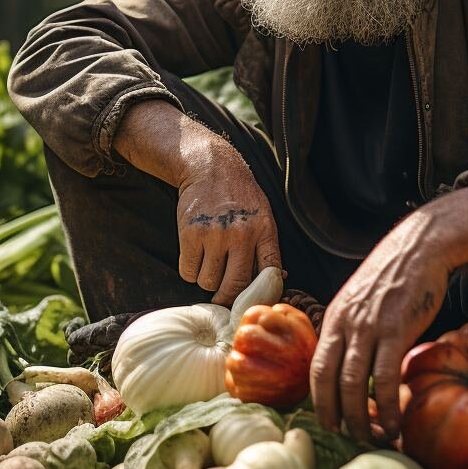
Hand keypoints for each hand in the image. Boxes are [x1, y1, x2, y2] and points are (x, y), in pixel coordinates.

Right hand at [175, 139, 282, 303]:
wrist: (210, 167)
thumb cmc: (239, 196)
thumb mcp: (263, 215)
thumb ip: (267, 247)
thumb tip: (279, 279)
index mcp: (264, 231)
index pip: (270, 273)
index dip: (262, 293)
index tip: (252, 301)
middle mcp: (241, 235)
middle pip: (235, 285)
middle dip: (227, 296)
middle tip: (222, 294)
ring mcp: (215, 235)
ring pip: (208, 281)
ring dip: (207, 280)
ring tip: (209, 263)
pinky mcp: (191, 235)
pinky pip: (188, 272)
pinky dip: (190, 271)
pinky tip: (195, 257)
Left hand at [311, 213, 449, 442]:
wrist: (420, 247)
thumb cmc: (395, 276)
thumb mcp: (361, 300)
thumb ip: (353, 329)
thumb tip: (354, 363)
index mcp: (334, 318)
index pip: (315, 368)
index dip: (320, 400)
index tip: (330, 422)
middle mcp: (344, 324)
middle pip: (328, 381)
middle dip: (336, 416)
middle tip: (348, 438)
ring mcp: (368, 327)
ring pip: (353, 384)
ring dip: (360, 418)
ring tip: (370, 438)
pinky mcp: (396, 330)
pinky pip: (385, 378)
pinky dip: (387, 407)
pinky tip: (394, 423)